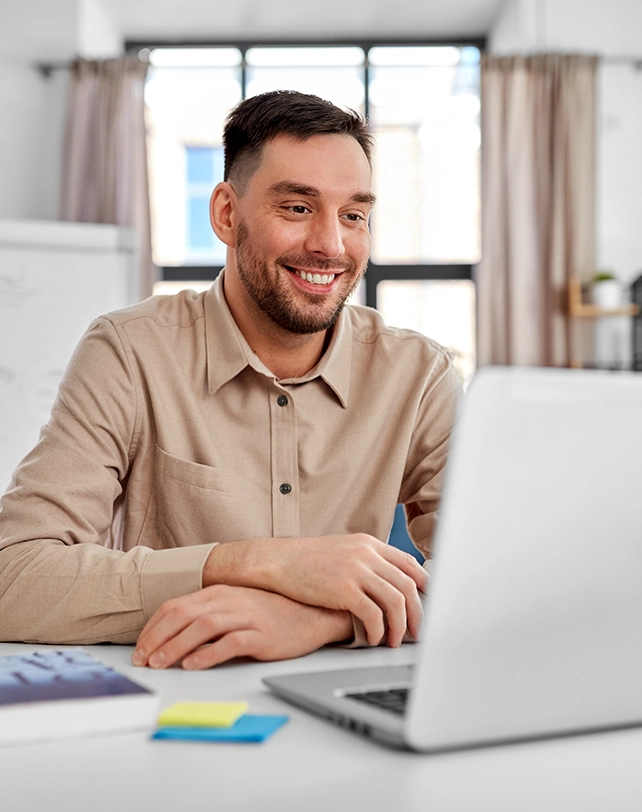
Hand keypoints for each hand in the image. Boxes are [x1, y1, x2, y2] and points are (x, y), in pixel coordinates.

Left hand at [132, 585, 352, 670]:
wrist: (312, 615)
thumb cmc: (271, 613)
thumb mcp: (235, 606)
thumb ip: (207, 614)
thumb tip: (174, 635)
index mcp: (219, 593)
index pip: (176, 606)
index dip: (153, 627)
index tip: (140, 647)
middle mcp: (229, 600)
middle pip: (183, 615)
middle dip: (157, 638)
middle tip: (142, 659)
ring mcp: (246, 616)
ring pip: (201, 627)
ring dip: (175, 646)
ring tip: (160, 664)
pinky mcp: (261, 635)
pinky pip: (230, 643)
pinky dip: (208, 654)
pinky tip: (194, 664)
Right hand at [204, 534, 427, 646]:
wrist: (275, 561)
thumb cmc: (305, 561)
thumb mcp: (341, 551)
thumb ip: (365, 562)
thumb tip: (386, 584)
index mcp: (369, 544)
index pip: (410, 564)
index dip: (424, 587)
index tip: (428, 606)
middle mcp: (367, 554)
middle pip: (409, 585)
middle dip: (417, 613)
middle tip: (416, 632)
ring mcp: (356, 569)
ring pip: (396, 601)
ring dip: (399, 626)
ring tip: (394, 640)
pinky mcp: (344, 588)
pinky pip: (373, 614)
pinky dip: (378, 631)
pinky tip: (372, 638)